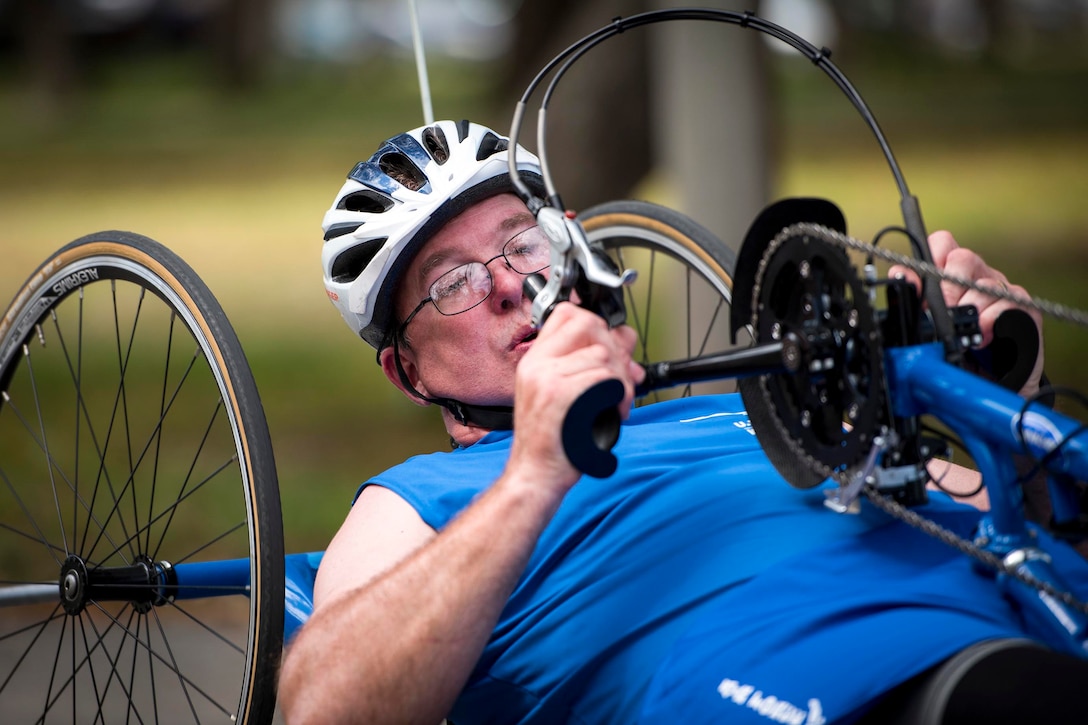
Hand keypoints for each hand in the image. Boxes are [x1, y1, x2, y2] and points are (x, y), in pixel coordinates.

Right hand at [507, 303, 644, 489]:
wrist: (535, 474)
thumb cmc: (552, 440)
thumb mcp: (562, 394)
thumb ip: (589, 364)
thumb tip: (624, 338)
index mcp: (534, 361)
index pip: (565, 314)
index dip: (595, 323)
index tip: (609, 344)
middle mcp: (536, 365)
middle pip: (588, 324)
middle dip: (614, 347)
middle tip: (622, 374)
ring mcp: (546, 377)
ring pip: (602, 354)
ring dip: (621, 379)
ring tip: (618, 401)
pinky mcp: (559, 394)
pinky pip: (603, 378)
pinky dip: (619, 395)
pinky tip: (615, 412)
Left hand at [889, 230, 1043, 396]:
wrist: (989, 386)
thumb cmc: (956, 354)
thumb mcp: (927, 327)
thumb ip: (914, 299)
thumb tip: (900, 274)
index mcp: (952, 277)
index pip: (942, 244)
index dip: (931, 256)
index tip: (921, 280)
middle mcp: (978, 278)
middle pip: (962, 258)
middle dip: (947, 288)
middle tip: (943, 313)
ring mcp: (1002, 292)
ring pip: (983, 283)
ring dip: (969, 310)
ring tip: (965, 334)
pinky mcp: (1024, 309)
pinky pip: (1007, 302)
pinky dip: (991, 321)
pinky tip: (984, 338)